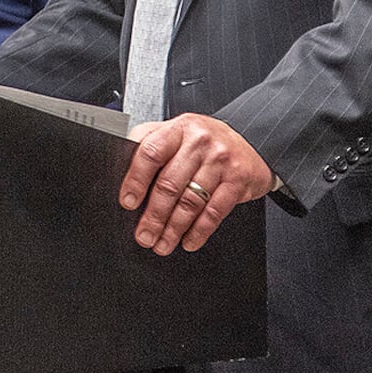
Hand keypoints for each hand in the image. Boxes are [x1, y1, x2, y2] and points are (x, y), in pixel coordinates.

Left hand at [119, 113, 272, 254]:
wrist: (250, 141)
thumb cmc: (204, 141)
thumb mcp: (176, 132)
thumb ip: (150, 143)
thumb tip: (121, 169)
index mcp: (178, 128)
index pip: (150, 153)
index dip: (136, 180)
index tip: (128, 202)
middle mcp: (199, 142)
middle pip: (169, 184)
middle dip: (153, 216)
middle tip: (144, 235)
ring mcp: (220, 160)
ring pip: (191, 201)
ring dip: (173, 229)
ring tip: (162, 243)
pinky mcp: (238, 180)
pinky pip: (214, 211)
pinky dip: (199, 231)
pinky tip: (188, 241)